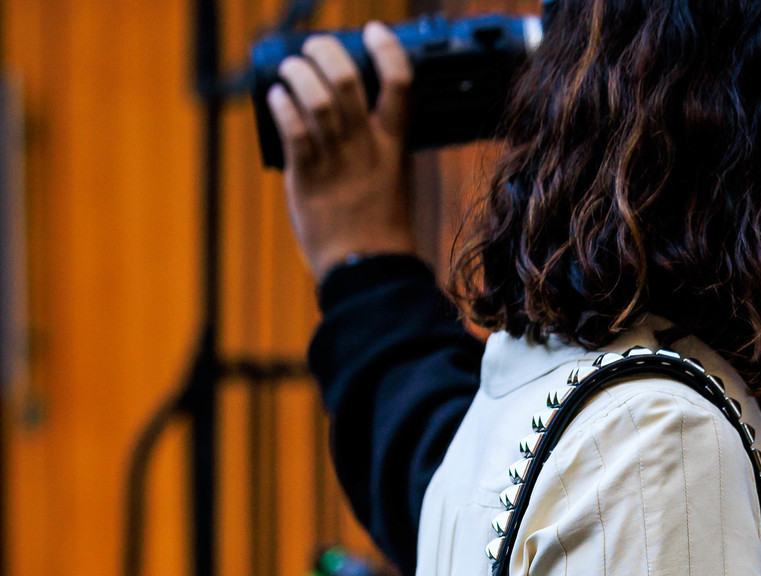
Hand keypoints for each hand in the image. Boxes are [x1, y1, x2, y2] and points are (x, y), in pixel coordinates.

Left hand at [267, 22, 415, 283]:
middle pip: (348, 81)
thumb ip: (376, 148)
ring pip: (317, 99)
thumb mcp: (393, 183)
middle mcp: (366, 150)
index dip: (387, 50)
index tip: (374, 31)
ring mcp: (336, 164)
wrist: (367, 274)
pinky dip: (282, 106)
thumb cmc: (379, 233)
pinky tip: (276, 97)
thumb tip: (351, 114)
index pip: (399, 86)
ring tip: (289, 70)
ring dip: (297, 74)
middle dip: (326, 52)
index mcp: (393, 149)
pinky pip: (293, 130)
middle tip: (313, 49)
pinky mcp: (307, 180)